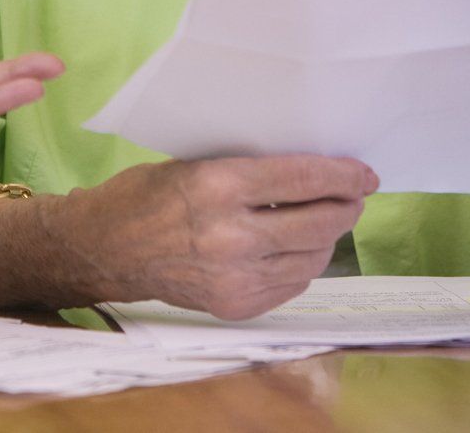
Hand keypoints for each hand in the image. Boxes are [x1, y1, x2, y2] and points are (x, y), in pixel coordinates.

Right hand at [58, 154, 377, 319]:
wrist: (105, 249)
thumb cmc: (144, 194)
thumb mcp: (192, 165)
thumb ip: (245, 171)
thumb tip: (305, 172)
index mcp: (217, 186)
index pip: (300, 178)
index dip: (341, 174)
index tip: (364, 173)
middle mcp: (231, 234)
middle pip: (318, 220)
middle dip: (345, 205)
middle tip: (354, 194)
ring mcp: (236, 276)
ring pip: (312, 256)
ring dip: (328, 235)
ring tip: (328, 219)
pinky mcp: (236, 304)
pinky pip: (292, 283)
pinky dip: (303, 262)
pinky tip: (298, 246)